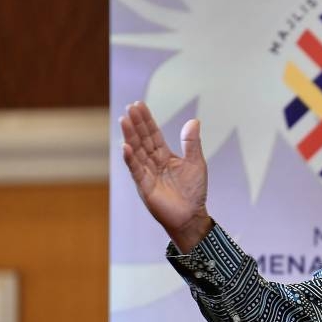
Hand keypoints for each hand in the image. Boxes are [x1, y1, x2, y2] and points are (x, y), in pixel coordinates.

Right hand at [120, 101, 212, 251]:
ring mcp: (147, 174)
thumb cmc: (194, 191)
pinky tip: (125, 146)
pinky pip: (136, 170)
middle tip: (130, 107)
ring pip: (137, 151)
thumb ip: (192, 143)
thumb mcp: (196, 163)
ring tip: (124, 120)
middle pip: (142, 140)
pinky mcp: (144, 186)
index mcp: (164, 156)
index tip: (138, 105)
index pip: (153, 134)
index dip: (146, 120)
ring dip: (130, 136)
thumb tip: (193, 120)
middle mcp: (153, 163)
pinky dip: (131, 159)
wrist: (192, 216)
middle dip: (136, 124)